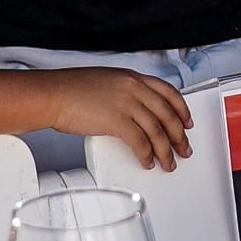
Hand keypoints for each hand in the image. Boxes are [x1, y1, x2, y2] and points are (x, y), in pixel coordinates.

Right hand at [43, 68, 193, 171]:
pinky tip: (148, 162)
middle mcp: (134, 88)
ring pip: (157, 131)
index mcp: (132, 77)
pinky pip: (140, 142)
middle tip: (184, 149)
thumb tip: (136, 109)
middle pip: (167, 114)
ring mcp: (127, 103)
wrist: (52, 94)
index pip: (168, 92)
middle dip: (179, 135)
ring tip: (168, 163)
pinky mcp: (117, 121)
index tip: (187, 121)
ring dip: (166, 150)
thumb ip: (125, 92)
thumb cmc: (71, 90)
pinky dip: (147, 155)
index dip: (182, 109)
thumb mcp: (106, 82)